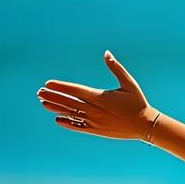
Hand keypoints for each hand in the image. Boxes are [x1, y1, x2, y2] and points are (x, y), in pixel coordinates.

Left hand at [36, 51, 158, 139]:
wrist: (145, 125)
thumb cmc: (138, 102)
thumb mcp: (128, 83)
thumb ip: (116, 68)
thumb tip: (106, 53)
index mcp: (100, 97)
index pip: (75, 90)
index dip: (60, 87)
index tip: (47, 84)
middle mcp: (95, 110)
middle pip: (69, 102)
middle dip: (53, 96)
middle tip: (39, 92)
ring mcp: (95, 121)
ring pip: (71, 114)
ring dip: (56, 108)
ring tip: (43, 103)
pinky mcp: (97, 130)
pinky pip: (79, 127)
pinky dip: (67, 123)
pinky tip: (57, 119)